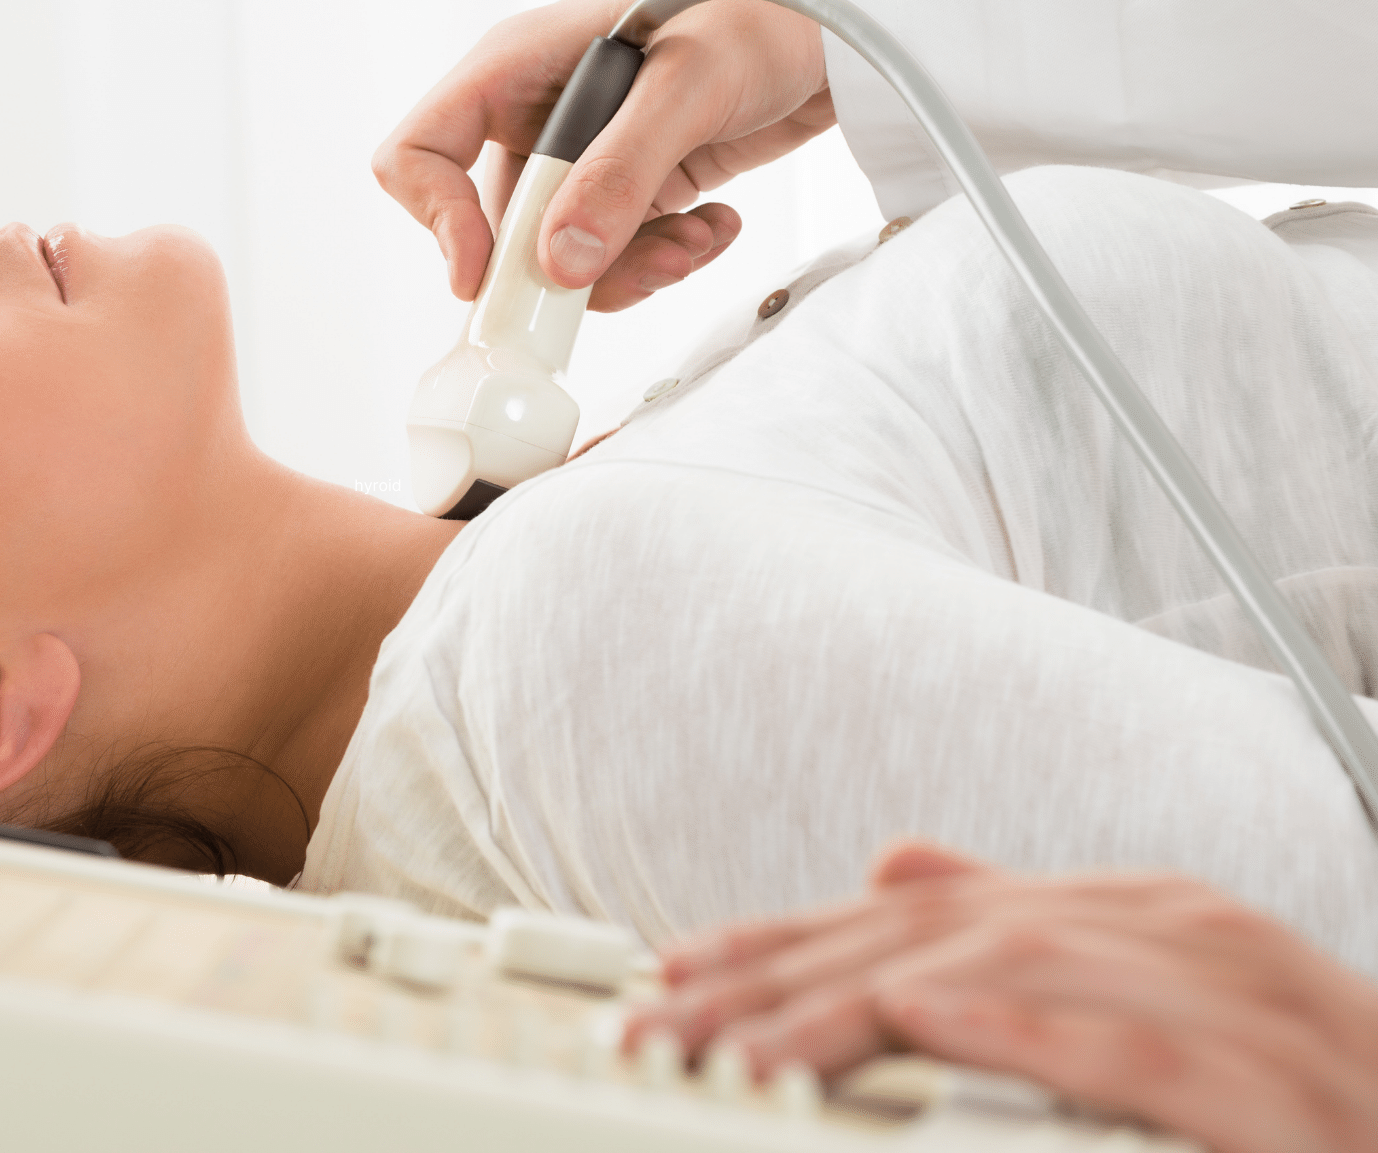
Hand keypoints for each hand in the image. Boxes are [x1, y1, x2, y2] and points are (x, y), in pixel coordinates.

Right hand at [372, 0, 830, 312]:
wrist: (850, 6)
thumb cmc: (764, 3)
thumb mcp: (689, 85)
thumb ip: (620, 174)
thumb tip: (559, 266)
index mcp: (518, 67)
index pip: (420, 153)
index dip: (437, 221)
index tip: (487, 274)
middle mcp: (538, 112)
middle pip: (496, 226)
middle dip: (558, 268)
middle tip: (632, 271)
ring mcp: (586, 152)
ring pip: (561, 254)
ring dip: (626, 270)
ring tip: (696, 243)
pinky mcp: (634, 182)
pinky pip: (617, 252)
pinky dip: (664, 258)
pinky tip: (716, 226)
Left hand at [626, 842, 1377, 1152]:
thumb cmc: (1300, 1096)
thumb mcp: (1147, 999)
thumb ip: (1020, 933)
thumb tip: (895, 865)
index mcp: (1121, 913)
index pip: (904, 925)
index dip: (773, 950)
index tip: (664, 985)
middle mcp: (1166, 930)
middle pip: (930, 942)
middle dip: (778, 983)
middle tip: (660, 1025)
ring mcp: (1231, 997)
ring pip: (1007, 982)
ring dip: (858, 1010)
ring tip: (742, 1042)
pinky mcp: (1279, 1088)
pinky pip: (1139, 1046)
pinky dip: (1025, 1030)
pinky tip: (923, 1021)